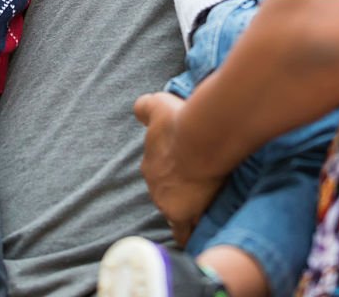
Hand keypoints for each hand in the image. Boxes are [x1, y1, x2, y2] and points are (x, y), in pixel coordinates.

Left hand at [134, 91, 224, 245]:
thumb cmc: (178, 121)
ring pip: (174, 212)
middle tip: (195, 183)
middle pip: (165, 192)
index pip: (158, 171)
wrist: (199, 140)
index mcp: (149, 163)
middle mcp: (155, 186)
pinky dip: (190, 233)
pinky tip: (198, 233)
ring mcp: (168, 203)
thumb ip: (145, 107)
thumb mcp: (157, 105)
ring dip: (183, 211)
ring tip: (198, 209)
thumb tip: (139, 108)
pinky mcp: (183, 215)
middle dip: (177, 190)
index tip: (183, 166)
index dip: (170, 169)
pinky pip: (184, 231)